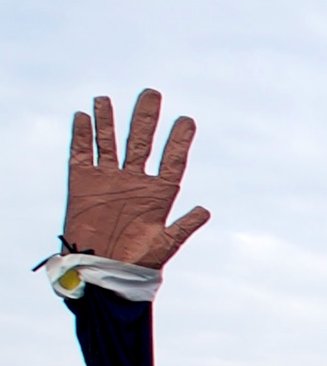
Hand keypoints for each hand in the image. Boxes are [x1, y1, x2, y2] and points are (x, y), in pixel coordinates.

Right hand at [64, 90, 209, 268]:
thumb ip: (183, 226)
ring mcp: (109, 180)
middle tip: (152, 93)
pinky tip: (83, 116)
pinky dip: (81, 135)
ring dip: (108, 121)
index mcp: (158, 194)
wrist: (105, 272)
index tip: (187, 120)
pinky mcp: (83, 183)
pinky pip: (81, 154)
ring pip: (109, 143)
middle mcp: (135, 182)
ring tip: (107, 99)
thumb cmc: (138, 263)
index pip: (172, 160)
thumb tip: (205, 210)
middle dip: (146, 118)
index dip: (179, 140)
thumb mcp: (165, 244)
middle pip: (141, 143)